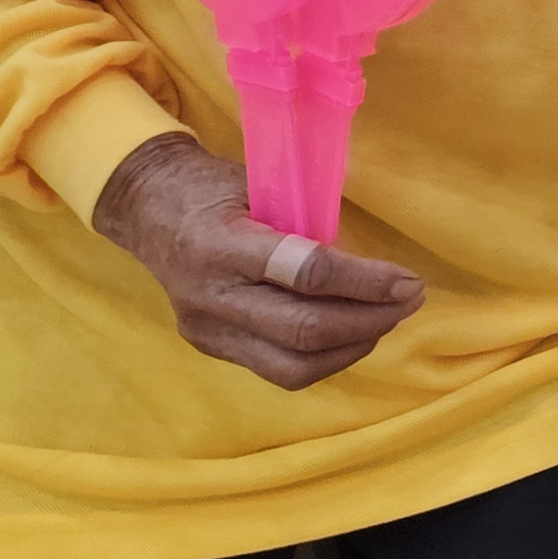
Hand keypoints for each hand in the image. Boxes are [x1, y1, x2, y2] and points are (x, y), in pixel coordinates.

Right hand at [90, 132, 424, 386]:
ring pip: (295, 365)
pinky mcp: (211, 348)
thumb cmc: (215, 189)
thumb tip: (372, 261)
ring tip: (388, 318)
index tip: (408, 280)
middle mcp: (211, 296)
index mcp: (221, 245)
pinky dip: (327, 357)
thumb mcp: (263, 188)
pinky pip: (280, 370)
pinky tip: (354, 334)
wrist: (147, 209)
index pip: (306, 273)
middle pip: (304, 330)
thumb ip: (310, 226)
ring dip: (354, 346)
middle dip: (371, 320)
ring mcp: (208, 329)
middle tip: (410, 299)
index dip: (366, 282)